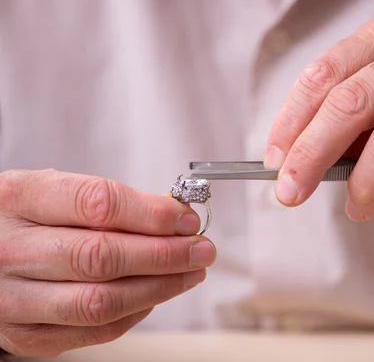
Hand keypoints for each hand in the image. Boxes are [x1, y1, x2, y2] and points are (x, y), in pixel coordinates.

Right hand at [0, 169, 215, 356]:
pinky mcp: (26, 335)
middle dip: (165, 254)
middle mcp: (10, 249)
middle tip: (201, 249)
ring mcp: (13, 298)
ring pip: (100, 301)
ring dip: (160, 287)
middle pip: (101, 256)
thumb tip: (175, 217)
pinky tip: (156, 293)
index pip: (96, 204)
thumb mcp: (53, 192)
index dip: (151, 214)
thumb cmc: (25, 219)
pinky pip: (94, 330)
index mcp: (18, 198)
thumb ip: (109, 202)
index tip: (187, 219)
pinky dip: (136, 312)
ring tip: (190, 273)